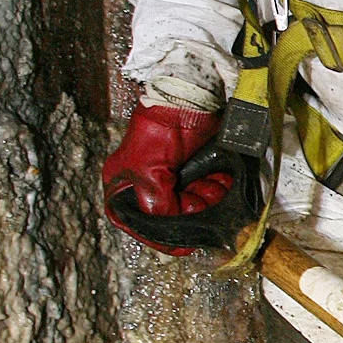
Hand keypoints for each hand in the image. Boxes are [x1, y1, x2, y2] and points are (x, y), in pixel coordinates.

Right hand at [103, 102, 230, 249]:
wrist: (191, 99)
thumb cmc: (160, 127)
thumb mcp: (149, 171)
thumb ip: (157, 205)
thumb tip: (171, 231)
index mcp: (122, 185)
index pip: (136, 223)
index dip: (161, 236)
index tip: (184, 243)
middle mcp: (144, 184)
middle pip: (168, 217)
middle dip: (190, 212)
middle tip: (200, 200)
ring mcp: (170, 178)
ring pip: (191, 206)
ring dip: (208, 201)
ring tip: (212, 186)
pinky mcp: (193, 170)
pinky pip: (207, 191)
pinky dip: (217, 189)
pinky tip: (220, 179)